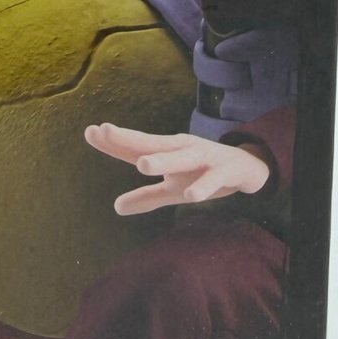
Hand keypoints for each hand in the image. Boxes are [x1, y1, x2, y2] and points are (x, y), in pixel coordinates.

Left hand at [85, 121, 270, 214]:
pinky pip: (213, 179)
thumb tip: (116, 207)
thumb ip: (146, 196)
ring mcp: (204, 157)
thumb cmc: (202, 174)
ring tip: (143, 165)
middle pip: (152, 144)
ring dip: (163, 160)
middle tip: (106, 131)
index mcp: (167, 152)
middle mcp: (182, 149)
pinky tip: (192, 196)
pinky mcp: (225, 171)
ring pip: (181, 158)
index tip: (90, 131)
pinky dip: (203, 186)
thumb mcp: (173, 188)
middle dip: (130, 138)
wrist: (247, 168)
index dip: (114, 141)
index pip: (136, 147)